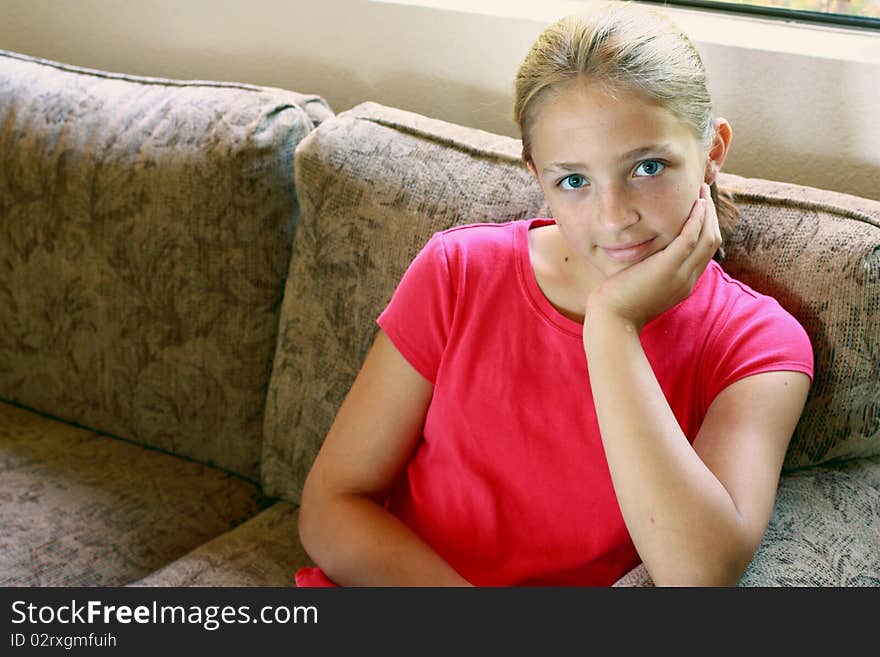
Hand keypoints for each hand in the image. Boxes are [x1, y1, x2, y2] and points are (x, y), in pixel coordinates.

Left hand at [585, 183, 720, 332]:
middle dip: (711, 216)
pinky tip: (696, 205)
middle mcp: (688, 280)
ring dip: (708, 213)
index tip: (700, 210)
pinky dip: (697, 220)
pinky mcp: (668, 268)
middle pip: (712, 242)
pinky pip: (691, 239)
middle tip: (704, 195)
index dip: (706, 228)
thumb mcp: (643, 287)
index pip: (704, 252)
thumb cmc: (619, 304)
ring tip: (702, 193)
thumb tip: (648, 258)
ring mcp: (680, 275)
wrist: (612, 320)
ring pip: (707, 238)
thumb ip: (652, 272)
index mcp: (684, 284)